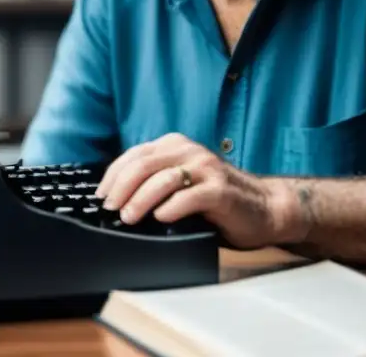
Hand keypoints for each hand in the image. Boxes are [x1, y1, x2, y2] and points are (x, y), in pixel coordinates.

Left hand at [95, 133, 280, 248]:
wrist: (265, 207)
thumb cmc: (218, 199)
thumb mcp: (182, 182)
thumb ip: (156, 182)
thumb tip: (118, 201)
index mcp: (176, 146)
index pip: (135, 155)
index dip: (113, 176)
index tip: (101, 196)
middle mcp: (190, 151)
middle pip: (144, 165)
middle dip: (122, 188)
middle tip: (111, 209)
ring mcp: (207, 169)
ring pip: (163, 179)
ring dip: (141, 199)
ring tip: (129, 217)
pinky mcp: (221, 190)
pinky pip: (190, 196)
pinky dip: (171, 208)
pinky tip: (162, 218)